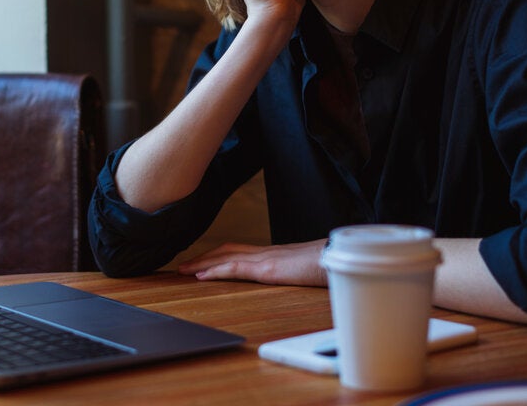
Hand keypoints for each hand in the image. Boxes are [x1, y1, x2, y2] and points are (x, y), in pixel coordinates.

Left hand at [177, 240, 328, 286]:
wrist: (343, 260)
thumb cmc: (332, 266)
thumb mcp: (309, 271)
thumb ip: (298, 273)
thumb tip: (298, 278)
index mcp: (275, 254)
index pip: (240, 249)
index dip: (219, 254)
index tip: (203, 260)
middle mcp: (267, 252)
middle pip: (227, 250)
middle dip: (203, 257)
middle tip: (183, 264)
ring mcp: (266, 259)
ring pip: (225, 257)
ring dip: (202, 263)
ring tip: (183, 270)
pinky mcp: (268, 268)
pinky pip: (235, 268)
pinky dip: (215, 271)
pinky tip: (201, 276)